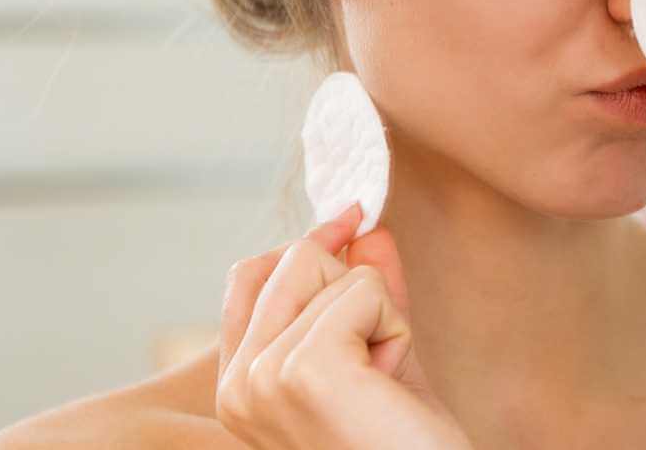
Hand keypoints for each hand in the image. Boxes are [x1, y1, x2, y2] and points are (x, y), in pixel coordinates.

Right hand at [216, 203, 471, 449]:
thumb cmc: (406, 441)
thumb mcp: (382, 353)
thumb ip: (366, 291)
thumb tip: (365, 226)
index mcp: (239, 387)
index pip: (252, 274)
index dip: (310, 245)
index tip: (352, 218)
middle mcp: (238, 385)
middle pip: (291, 258)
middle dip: (355, 294)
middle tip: (376, 370)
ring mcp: (263, 379)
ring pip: (330, 268)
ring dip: (381, 318)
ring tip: (383, 386)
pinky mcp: (302, 371)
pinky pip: (362, 288)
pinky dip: (394, 327)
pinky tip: (391, 385)